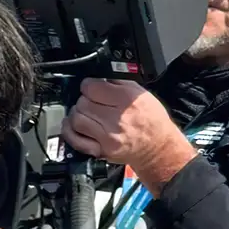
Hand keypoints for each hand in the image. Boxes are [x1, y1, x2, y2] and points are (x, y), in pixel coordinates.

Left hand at [62, 78, 196, 189]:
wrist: (157, 147)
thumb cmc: (151, 120)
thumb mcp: (141, 94)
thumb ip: (118, 83)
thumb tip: (97, 77)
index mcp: (126, 100)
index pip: (91, 87)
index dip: (88, 85)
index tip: (90, 87)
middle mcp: (116, 119)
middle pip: (82, 103)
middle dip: (83, 100)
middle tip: (90, 102)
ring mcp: (108, 137)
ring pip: (76, 120)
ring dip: (77, 114)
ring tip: (85, 114)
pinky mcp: (101, 151)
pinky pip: (75, 140)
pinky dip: (70, 131)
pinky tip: (74, 126)